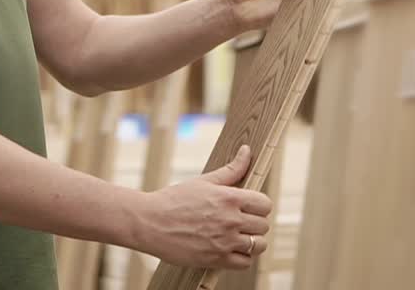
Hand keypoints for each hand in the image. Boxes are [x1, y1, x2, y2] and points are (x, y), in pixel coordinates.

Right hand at [133, 145, 272, 269]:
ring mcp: (224, 242)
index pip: (265, 204)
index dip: (259, 205)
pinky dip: (242, 258)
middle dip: (255, 223)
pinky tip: (232, 250)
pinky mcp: (216, 260)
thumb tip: (247, 150)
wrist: (149, 223)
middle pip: (263, 225)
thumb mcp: (204, 181)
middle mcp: (231, 220)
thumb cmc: (174, 199)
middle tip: (242, 222)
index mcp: (230, 198)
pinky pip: (244, 263)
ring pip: (258, 245)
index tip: (250, 207)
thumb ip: (231, 169)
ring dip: (252, 242)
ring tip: (240, 237)